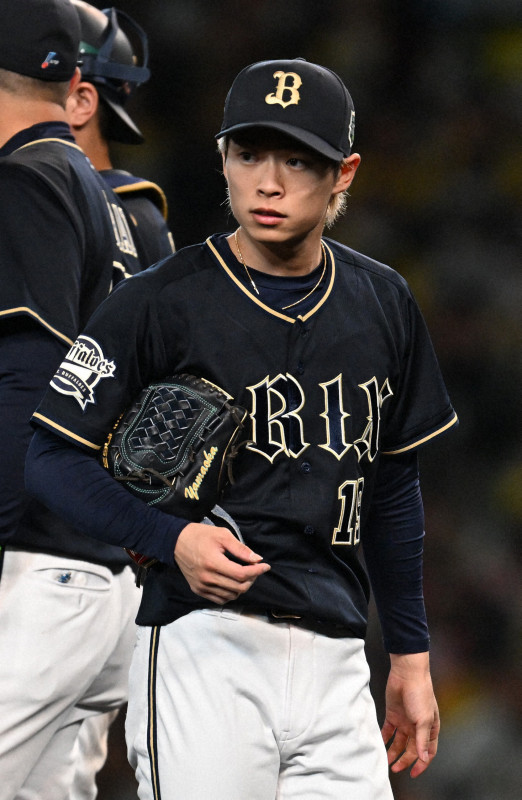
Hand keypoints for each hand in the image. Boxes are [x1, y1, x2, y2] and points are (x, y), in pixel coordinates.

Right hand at [174, 522, 270, 604]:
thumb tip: (257, 559)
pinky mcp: (198, 590)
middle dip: (252, 579)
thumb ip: (240, 549)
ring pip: (231, 596)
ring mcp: (202, 587)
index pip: (241, 574)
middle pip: (238, 587)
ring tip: (245, 575)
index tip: (265, 566)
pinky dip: (231, 594)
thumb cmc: (200, 535)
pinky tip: (233, 583)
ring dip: (242, 587)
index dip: (257, 571)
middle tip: (255, 569)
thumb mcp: (222, 535)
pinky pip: (220, 599)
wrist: (176, 542)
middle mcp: (207, 579)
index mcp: (213, 563)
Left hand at [381, 652, 439, 777]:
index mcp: (430, 728)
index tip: (413, 773)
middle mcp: (417, 726)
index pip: (427, 751)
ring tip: (386, 760)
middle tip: (395, 768)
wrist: (406, 673)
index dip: (422, 763)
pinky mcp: (393, 714)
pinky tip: (380, 744)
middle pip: (412, 748)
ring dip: (393, 751)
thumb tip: (423, 758)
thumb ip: (422, 740)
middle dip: (404, 760)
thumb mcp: (424, 719)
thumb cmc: (420, 693)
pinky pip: (388, 730)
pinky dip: (384, 738)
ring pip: (399, 741)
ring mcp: (405, 720)